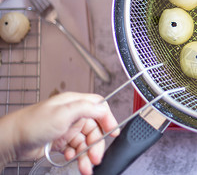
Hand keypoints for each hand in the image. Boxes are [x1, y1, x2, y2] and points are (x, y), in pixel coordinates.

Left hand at [0, 92, 119, 174]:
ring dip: (87, 154)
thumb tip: (103, 108)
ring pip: (86, 141)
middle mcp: (72, 114)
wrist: (12, 141)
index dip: (108, 119)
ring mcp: (67, 128)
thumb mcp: (63, 113)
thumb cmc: (32, 124)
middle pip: (94, 129)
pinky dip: (76, 156)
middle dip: (96, 144)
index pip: (99, 107)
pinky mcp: (61, 140)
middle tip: (95, 158)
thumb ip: (86, 108)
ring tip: (84, 166)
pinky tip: (71, 159)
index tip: (113, 132)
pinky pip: (76, 149)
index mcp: (75, 103)